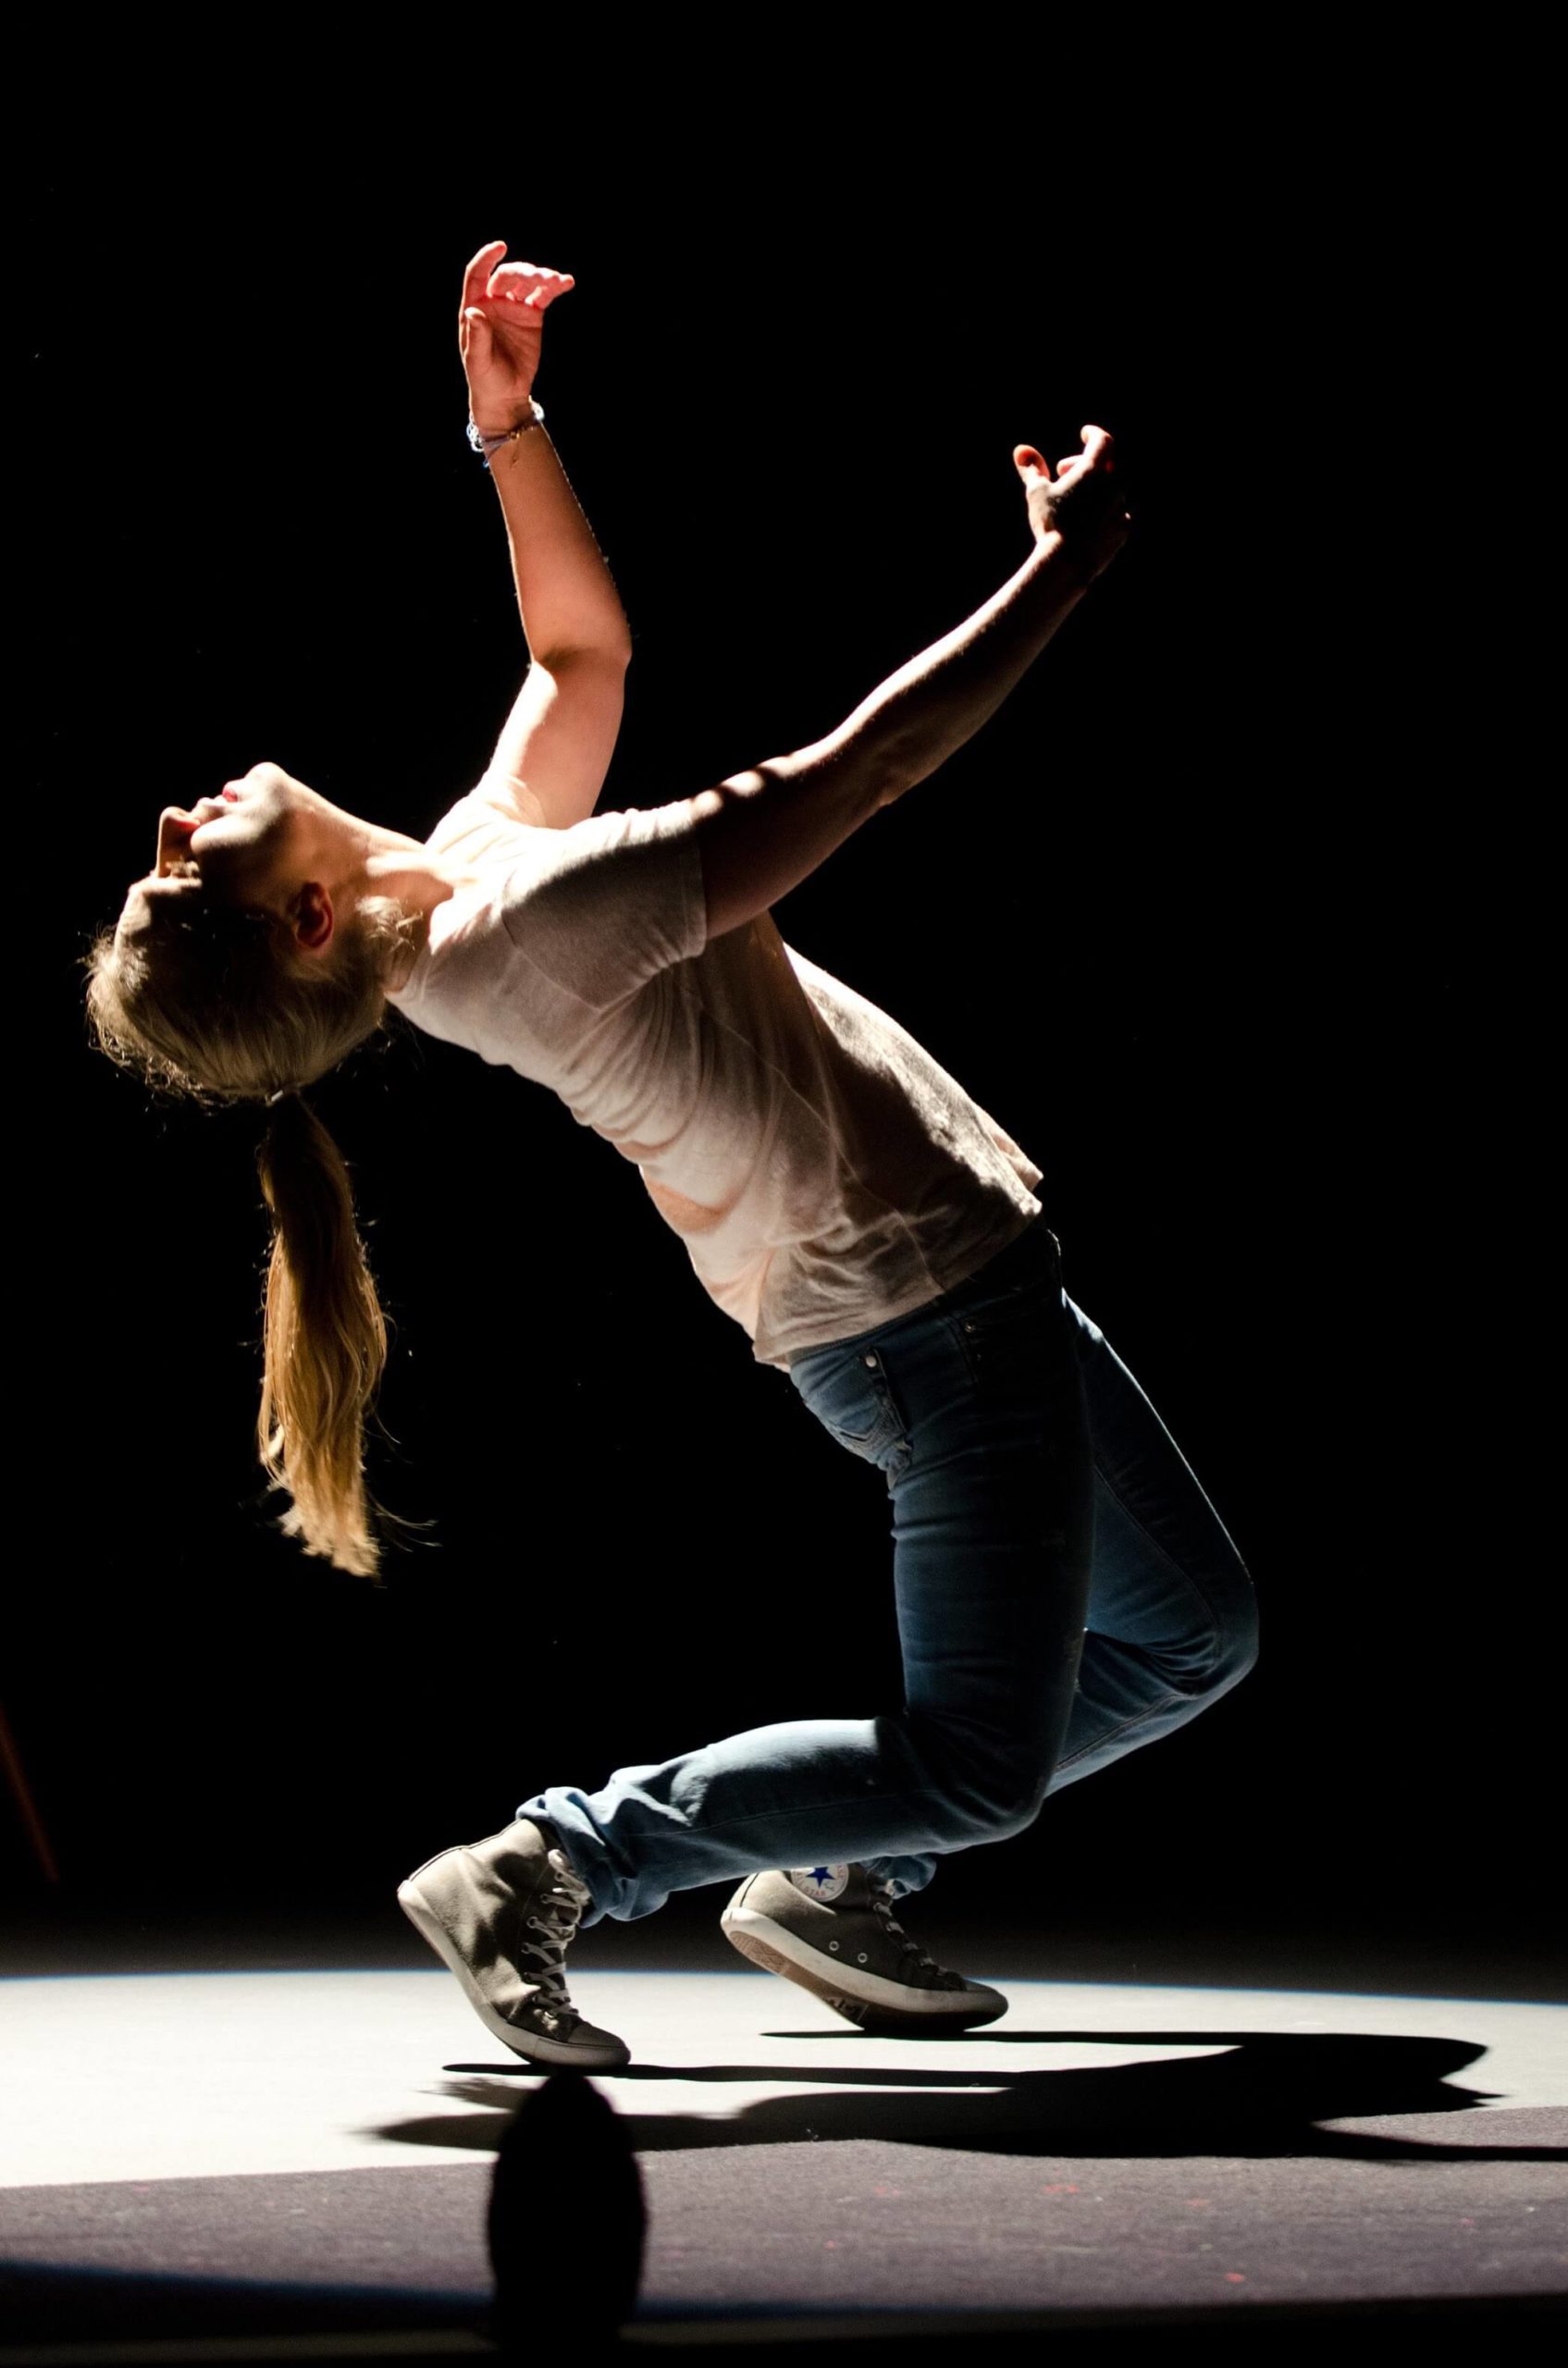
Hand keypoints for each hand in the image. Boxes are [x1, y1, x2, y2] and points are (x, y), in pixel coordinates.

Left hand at [460, 240, 575, 436]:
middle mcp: (494, 302)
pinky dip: (555, 288)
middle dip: (523, 273)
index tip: (500, 246)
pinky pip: (544, 296)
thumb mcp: (477, 361)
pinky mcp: (532, 316)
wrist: (505, 395)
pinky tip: (567, 282)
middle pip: (507, 276)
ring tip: (557, 280)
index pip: (478, 275)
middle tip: (539, 278)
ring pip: (527, 283)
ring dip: (541, 278)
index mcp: (475, 307)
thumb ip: (477, 336)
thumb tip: (474, 311)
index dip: (486, 259)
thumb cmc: (485, 379)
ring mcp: (514, 307)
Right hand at [1013, 426, 1130, 578]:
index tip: (1085, 433)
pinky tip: (1089, 520)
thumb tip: (1021, 450)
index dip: (1093, 434)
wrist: (1068, 564)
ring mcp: (1121, 509)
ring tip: (1074, 498)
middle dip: (1085, 463)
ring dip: (1095, 488)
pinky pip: (1117, 513)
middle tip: (1063, 471)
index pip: (1102, 441)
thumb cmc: (1050, 523)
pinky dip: (1105, 511)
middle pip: (1106, 465)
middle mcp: (1114, 486)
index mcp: (1094, 471)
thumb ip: (1031, 469)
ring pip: (1113, 490)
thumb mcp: (1036, 493)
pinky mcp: (1122, 531)